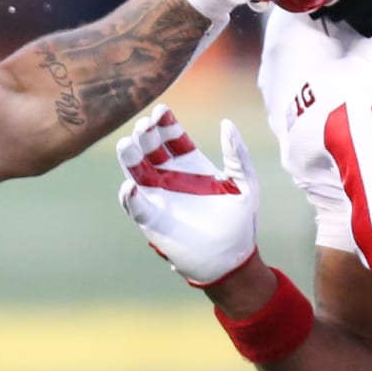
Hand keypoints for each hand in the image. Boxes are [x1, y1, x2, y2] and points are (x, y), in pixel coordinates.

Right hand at [115, 103, 259, 285]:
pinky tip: (130, 186)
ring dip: (130, 158)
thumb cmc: (239, 222)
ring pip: (137, 172)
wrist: (231, 260)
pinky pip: (136, 206)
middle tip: (143, 125)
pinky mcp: (152, 220)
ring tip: (127, 144)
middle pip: (150, 149)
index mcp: (191, 165)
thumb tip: (226, 123)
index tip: (161, 110)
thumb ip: (237, 154)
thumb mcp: (245, 183)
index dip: (165, 123)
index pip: (172, 138)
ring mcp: (158, 198)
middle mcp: (171, 178)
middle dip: (145, 135)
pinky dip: (130, 197)